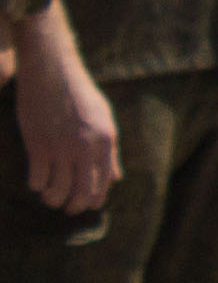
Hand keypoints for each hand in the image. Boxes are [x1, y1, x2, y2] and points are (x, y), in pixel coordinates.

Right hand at [14, 32, 118, 213]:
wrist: (52, 73)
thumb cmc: (80, 94)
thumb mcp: (104, 119)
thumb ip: (110, 151)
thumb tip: (115, 178)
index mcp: (106, 141)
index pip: (104, 182)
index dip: (96, 199)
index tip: (88, 205)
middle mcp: (85, 147)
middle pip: (83, 191)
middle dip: (76, 206)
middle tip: (68, 209)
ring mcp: (61, 147)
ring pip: (59, 190)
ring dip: (54, 199)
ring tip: (51, 199)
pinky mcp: (37, 145)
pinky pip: (38, 178)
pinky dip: (37, 185)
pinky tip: (37, 183)